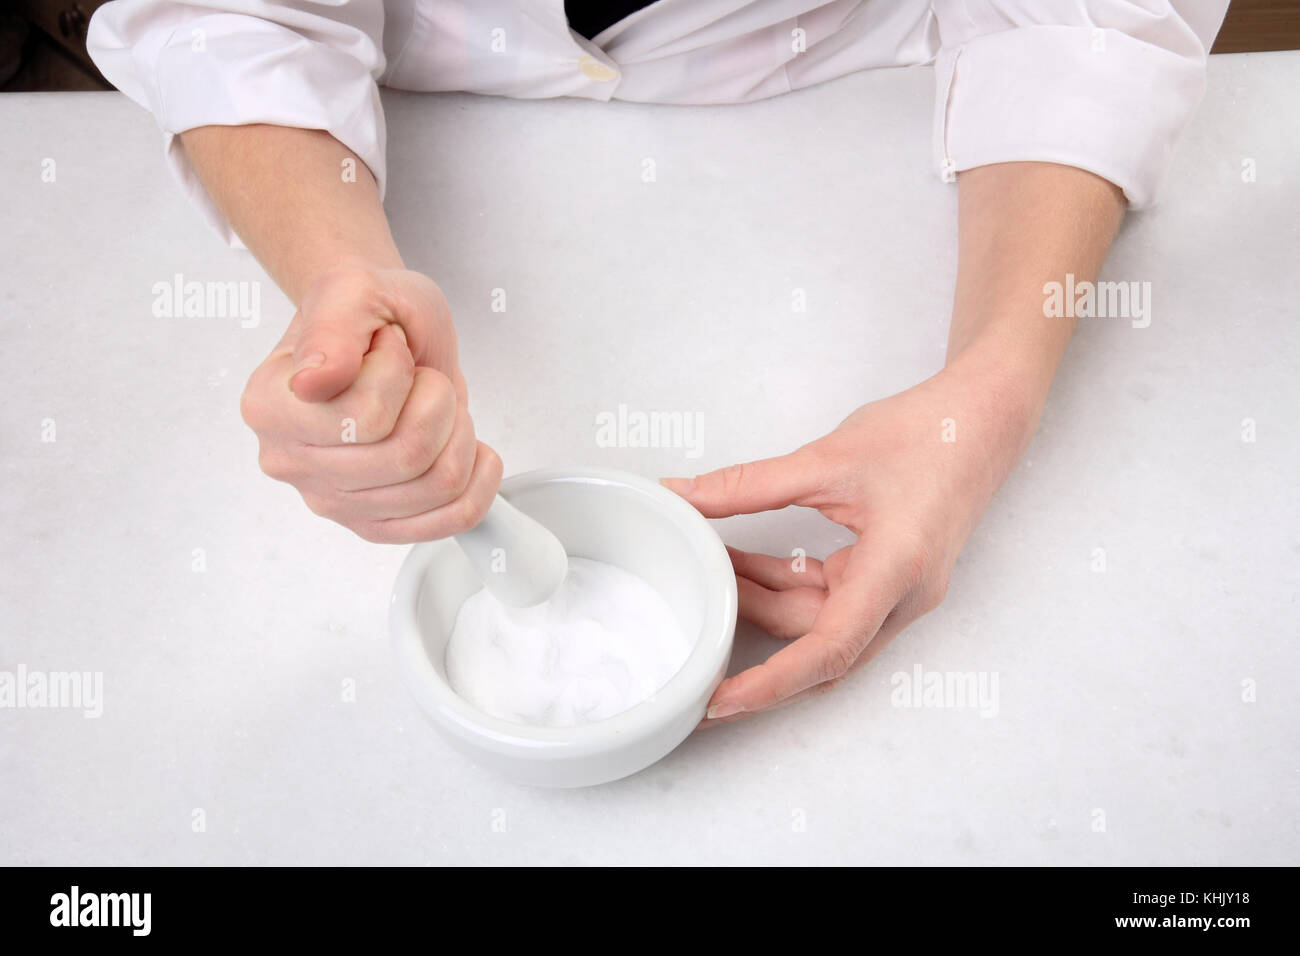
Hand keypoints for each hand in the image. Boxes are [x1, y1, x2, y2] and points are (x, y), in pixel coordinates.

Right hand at [240, 265, 500, 541]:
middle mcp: (289, 462)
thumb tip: (311, 381)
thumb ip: (332, 330)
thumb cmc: (369, 313)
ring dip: (458, 433)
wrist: (385, 332)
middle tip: (419, 377)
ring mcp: (332, 502)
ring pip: (437, 486)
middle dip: (437, 402)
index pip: (365, 418)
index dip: (397, 373)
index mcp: (269, 406)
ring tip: (436, 406)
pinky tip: (471, 448)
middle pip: (408, 456)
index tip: (385, 348)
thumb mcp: (354, 291)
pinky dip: (479, 481)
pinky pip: (451, 520)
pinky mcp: (374, 525)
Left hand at [663, 365, 1036, 722]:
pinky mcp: (890, 581)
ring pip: (819, 624)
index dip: (770, 683)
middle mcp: (903, 597)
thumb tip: (684, 494)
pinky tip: (746, 564)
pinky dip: (787, 587)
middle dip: (751, 624)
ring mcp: (899, 593)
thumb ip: (749, 483)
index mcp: (895, 570)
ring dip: (766, 601)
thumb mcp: (827, 457)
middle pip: (814, 640)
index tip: (722, 701)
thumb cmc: (924, 434)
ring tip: (713, 570)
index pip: (827, 650)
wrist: (984, 418)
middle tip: (694, 602)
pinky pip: (831, 603)